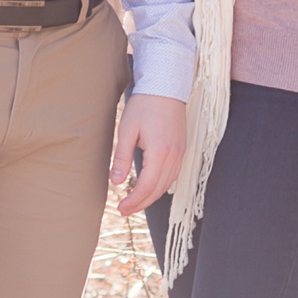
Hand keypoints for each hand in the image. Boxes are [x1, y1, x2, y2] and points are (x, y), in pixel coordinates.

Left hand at [110, 93, 187, 215]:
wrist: (165, 86)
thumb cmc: (144, 105)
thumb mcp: (127, 130)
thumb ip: (121, 157)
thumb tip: (115, 182)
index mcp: (160, 153)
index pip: (146, 186)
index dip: (133, 201)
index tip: (120, 208)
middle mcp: (174, 156)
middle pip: (158, 190)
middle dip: (141, 203)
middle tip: (124, 211)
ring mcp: (180, 152)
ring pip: (168, 184)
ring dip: (151, 196)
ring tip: (135, 202)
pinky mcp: (182, 148)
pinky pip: (173, 174)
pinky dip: (161, 185)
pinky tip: (151, 187)